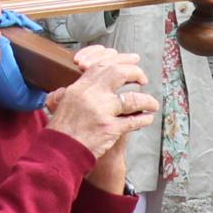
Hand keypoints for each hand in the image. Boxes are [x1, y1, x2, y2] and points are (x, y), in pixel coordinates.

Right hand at [41, 48, 159, 163]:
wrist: (60, 152)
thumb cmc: (62, 130)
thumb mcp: (63, 103)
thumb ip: (77, 89)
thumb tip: (86, 77)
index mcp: (79, 88)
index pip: (102, 65)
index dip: (120, 60)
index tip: (133, 60)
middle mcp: (91, 96)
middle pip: (118, 73)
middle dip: (135, 73)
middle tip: (143, 78)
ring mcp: (101, 112)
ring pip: (131, 99)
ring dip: (146, 100)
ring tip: (152, 104)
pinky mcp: (110, 129)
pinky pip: (133, 121)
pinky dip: (144, 119)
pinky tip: (148, 118)